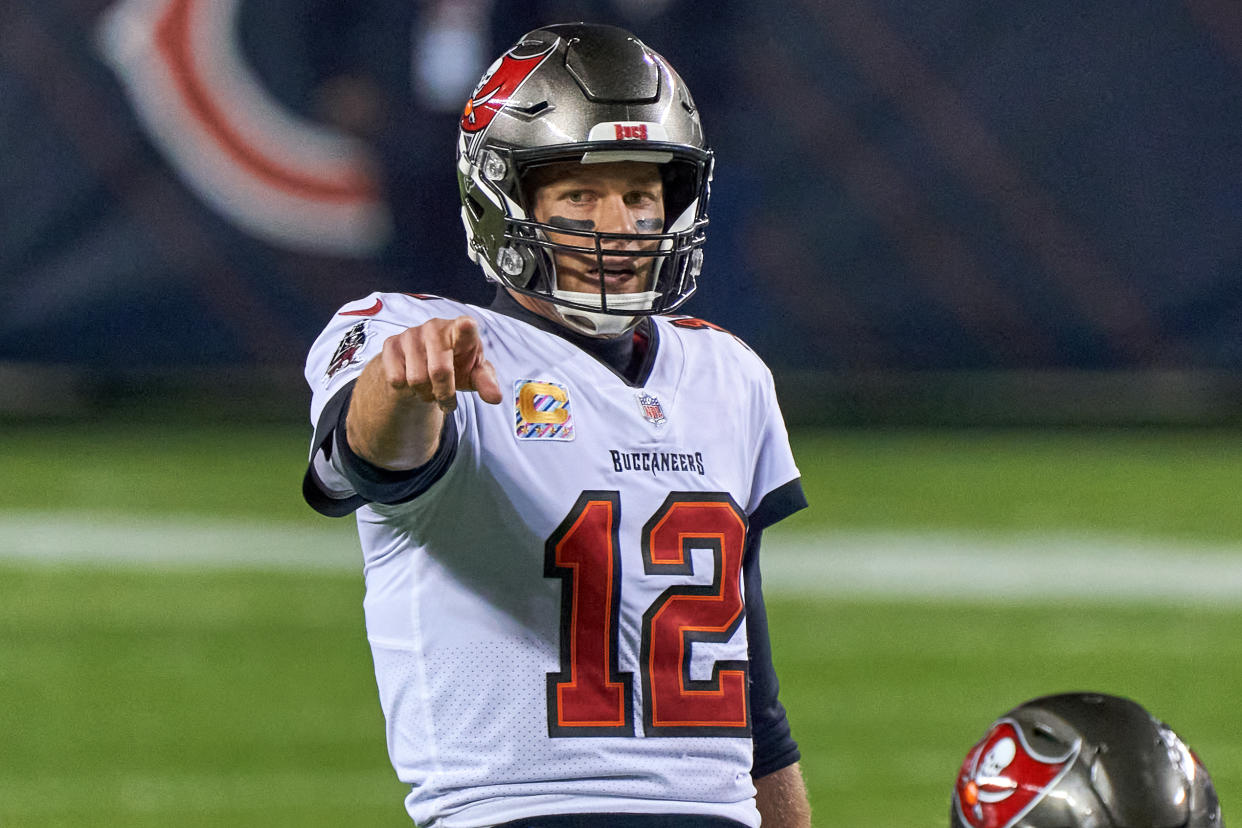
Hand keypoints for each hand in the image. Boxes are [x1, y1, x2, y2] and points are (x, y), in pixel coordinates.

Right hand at [378, 315, 502, 410]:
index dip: (465, 328)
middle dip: (445, 395)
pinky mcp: (391, 344)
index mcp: (461, 331)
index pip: (464, 328)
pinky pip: (396, 379)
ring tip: (430, 390)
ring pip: (416, 379)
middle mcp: (435, 327)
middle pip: (439, 371)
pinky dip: (406, 390)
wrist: (424, 363)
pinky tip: (413, 383)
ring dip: (425, 394)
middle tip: (448, 404)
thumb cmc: (457, 365)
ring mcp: (411, 334)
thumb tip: (496, 398)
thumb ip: (486, 383)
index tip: (466, 325)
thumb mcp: (474, 374)